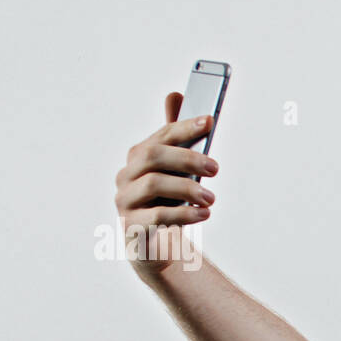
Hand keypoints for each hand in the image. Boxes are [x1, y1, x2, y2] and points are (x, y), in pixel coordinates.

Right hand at [114, 92, 218, 273]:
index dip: (184, 127)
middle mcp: (127, 176)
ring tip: (211, 198)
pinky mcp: (132, 227)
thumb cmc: (167, 203)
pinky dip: (183, 214)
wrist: (153, 245)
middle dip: (187, 158)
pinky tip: (203, 214)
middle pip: (153, 156)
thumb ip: (176, 139)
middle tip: (215, 168)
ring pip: (154, 184)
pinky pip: (156, 216)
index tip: (209, 122)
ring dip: (188, 188)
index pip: (161, 136)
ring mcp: (126, 201)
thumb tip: (175, 94)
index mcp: (138, 158)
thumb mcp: (176, 173)